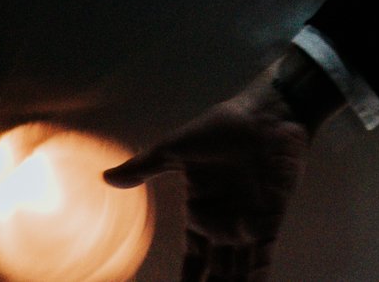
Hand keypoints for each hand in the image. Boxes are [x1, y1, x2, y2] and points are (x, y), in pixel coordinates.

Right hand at [104, 56, 328, 281]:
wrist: (264, 113)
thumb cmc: (221, 127)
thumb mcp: (175, 149)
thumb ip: (144, 167)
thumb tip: (106, 177)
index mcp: (201, 215)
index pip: (193, 262)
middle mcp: (226, 226)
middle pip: (217, 274)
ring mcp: (250, 223)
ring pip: (240, 272)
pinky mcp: (272, 218)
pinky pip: (265, 256)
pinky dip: (258, 277)